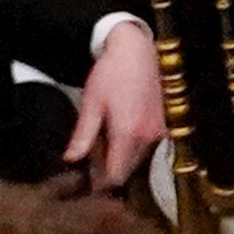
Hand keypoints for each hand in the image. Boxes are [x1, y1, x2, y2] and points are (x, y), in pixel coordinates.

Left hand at [61, 20, 168, 188]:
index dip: (100, 183)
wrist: (136, 50)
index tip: (86, 181)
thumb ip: (83, 136)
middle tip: (89, 160)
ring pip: (137, 161)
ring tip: (101, 144)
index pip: (116, 176)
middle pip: (127, 171)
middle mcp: (148, 137)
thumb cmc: (112, 73)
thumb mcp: (91, 104)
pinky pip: (145, 148)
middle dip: (108, 171)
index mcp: (128, 133)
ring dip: (120, 160)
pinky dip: (130, 149)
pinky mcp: (162, 126)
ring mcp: (158, 132)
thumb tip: (71, 159)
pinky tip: (117, 135)